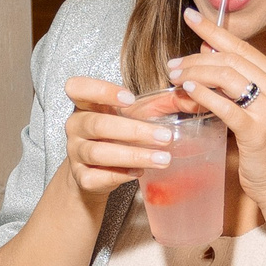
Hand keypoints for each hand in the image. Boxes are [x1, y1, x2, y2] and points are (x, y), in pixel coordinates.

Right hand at [58, 77, 181, 201]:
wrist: (96, 173)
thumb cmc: (117, 136)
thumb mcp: (134, 116)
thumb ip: (159, 104)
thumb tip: (190, 96)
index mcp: (85, 105)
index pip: (78, 88)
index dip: (101, 91)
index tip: (130, 98)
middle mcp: (75, 126)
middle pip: (97, 124)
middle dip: (134, 131)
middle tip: (165, 137)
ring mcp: (75, 153)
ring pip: (98, 153)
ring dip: (134, 155)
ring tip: (162, 159)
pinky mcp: (81, 178)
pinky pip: (98, 177)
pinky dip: (120, 175)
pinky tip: (139, 172)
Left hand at [170, 10, 265, 207]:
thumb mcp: (255, 107)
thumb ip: (236, 81)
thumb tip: (207, 49)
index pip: (242, 47)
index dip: (213, 30)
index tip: (190, 16)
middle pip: (231, 60)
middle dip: (196, 58)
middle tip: (173, 64)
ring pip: (227, 77)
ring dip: (196, 74)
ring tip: (175, 78)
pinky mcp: (258, 130)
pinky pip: (226, 106)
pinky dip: (204, 95)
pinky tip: (188, 91)